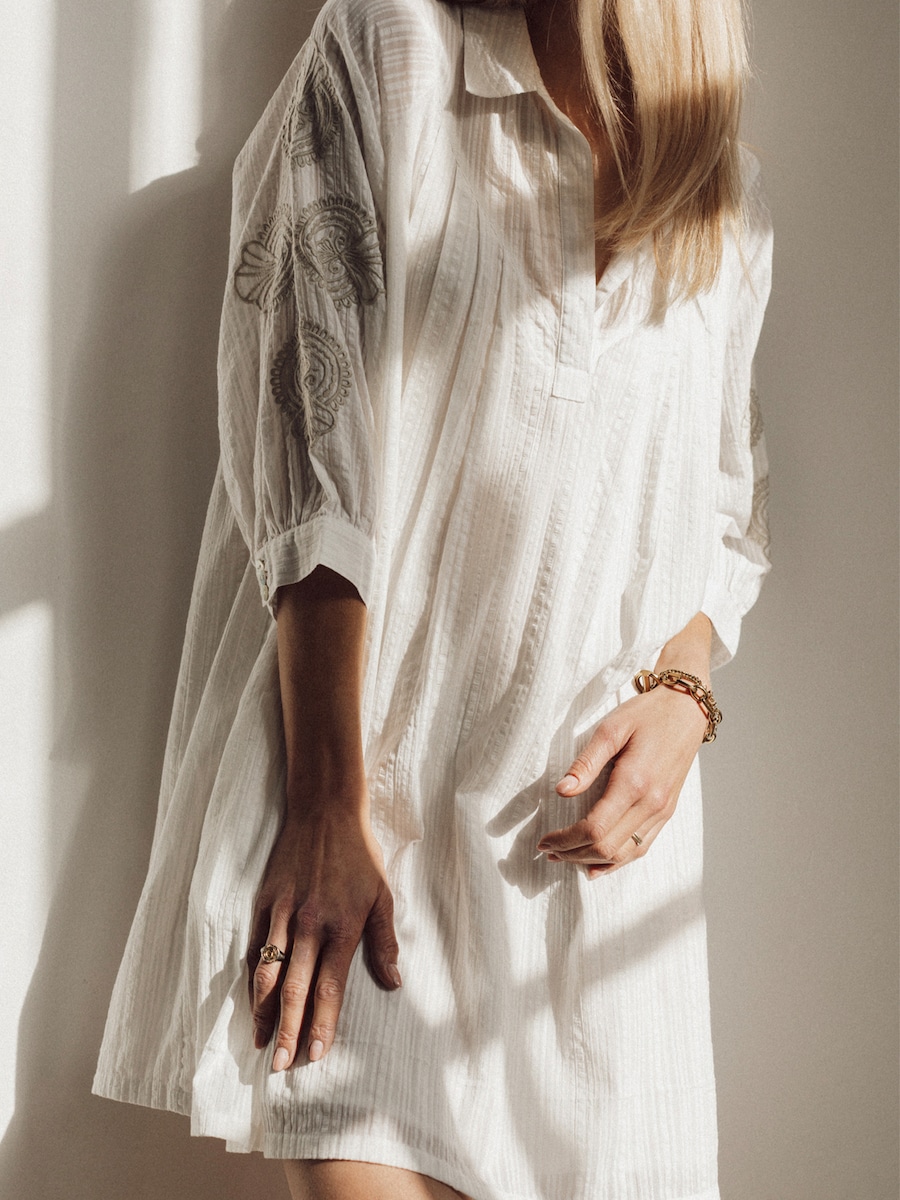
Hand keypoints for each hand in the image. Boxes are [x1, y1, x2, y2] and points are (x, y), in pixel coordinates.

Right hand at [247, 802, 400, 1069]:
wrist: (324, 811)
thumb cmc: (359, 855)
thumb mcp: (382, 895)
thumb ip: (385, 942)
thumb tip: (395, 983)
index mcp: (342, 925)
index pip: (329, 986)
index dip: (323, 1023)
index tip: (317, 1054)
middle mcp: (309, 924)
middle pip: (294, 988)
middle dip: (288, 1030)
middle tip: (281, 1067)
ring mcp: (282, 914)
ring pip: (268, 973)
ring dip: (263, 1012)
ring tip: (262, 1044)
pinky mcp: (265, 903)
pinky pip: (254, 949)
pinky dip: (252, 980)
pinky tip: (253, 1002)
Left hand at [537, 684, 707, 877]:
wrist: (687, 710)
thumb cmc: (646, 714)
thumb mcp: (610, 729)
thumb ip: (585, 763)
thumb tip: (561, 790)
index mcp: (634, 782)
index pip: (594, 828)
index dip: (565, 840)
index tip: (543, 840)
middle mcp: (651, 803)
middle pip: (606, 847)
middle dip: (572, 854)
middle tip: (547, 850)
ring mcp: (662, 810)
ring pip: (624, 854)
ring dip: (591, 860)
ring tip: (565, 857)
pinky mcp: (667, 811)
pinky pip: (642, 847)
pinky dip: (617, 861)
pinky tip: (598, 864)